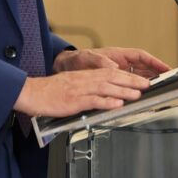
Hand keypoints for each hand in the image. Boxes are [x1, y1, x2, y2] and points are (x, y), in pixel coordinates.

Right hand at [13, 68, 149, 117]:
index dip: (127, 76)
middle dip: (131, 81)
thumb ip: (87, 88)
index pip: (110, 73)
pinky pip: (93, 100)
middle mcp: (85, 80)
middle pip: (112, 78)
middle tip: (146, 85)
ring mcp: (80, 90)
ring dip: (123, 91)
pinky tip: (117, 104)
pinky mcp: (74, 100)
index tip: (139, 80)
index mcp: (85, 76)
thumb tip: (104, 95)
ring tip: (137, 95)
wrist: (31, 93)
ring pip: (106, 88)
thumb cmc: (49, 92)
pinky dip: (106, 102)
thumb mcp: (71, 85)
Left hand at [53, 47, 170, 78]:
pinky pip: (127, 85)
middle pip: (143, 67)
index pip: (141, 57)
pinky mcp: (112, 82)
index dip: (155, 62)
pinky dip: (135, 89)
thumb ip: (101, 62)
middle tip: (168, 80)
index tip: (165, 68)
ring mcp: (117, 73)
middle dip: (156, 73)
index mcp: (118, 55)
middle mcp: (120, 63)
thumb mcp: (87, 58)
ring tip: (158, 89)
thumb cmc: (77, 59)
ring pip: (137, 76)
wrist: (66, 67)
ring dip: (147, 82)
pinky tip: (140, 96)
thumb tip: (115, 67)